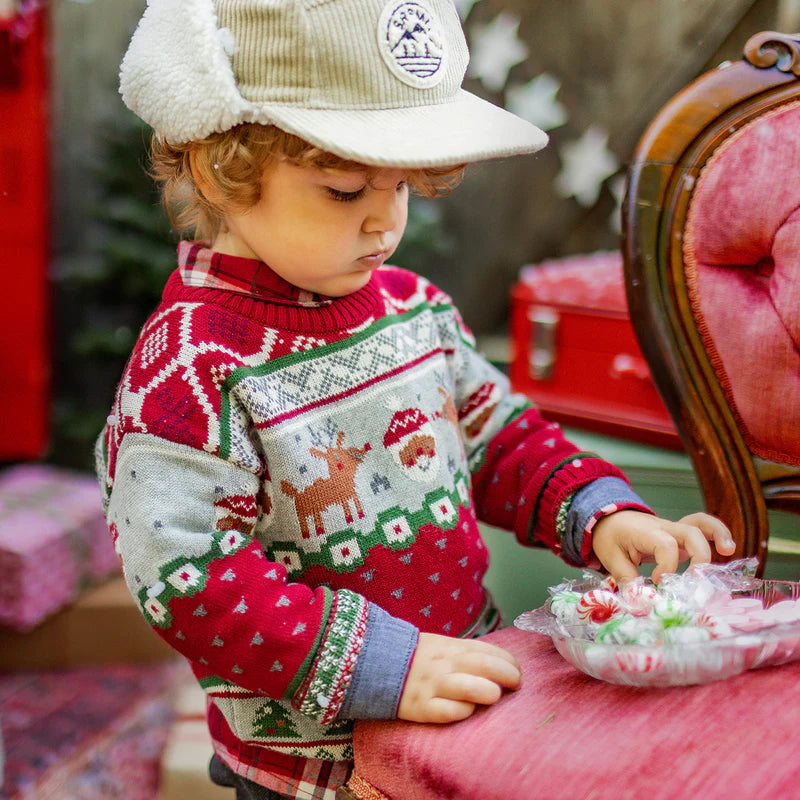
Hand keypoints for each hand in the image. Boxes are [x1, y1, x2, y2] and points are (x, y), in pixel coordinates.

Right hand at [397, 632, 520, 723]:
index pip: (489, 650)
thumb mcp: (443, 647)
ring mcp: (434, 685)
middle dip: (508, 675)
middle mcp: (445, 665)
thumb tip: (503, 664)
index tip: (517, 671)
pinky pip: (449, 712)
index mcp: (453, 647)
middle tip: (516, 685)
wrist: (377, 663)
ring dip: (489, 692)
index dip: (509, 662)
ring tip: (492, 696)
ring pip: (471, 688)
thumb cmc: (420, 659)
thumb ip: (469, 654)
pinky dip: (463, 711)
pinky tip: (467, 710)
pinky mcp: (421, 707)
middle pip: (486, 666)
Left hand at [591, 510, 735, 583]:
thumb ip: (627, 578)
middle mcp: (663, 528)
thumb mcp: (611, 557)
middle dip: (699, 556)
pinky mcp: (679, 535)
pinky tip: (728, 548)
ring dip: (717, 535)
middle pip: (689, 533)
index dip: (666, 566)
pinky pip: (701, 527)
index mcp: (645, 532)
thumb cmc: (611, 537)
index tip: (656, 581)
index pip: (666, 546)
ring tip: (728, 551)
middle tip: (695, 580)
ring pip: (699, 524)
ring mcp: (673, 529)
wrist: (609, 519)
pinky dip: (716, 533)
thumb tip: (641, 600)